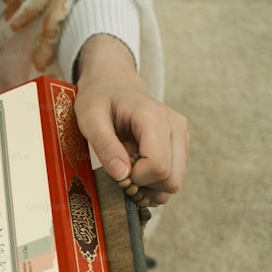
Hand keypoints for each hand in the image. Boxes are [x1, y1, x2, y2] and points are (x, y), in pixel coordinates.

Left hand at [73, 34, 188, 204]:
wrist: (113, 85)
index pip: (158, 165)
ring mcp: (181, 135)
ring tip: (128, 170)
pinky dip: (154, 182)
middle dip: (144, 186)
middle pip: (171, 179)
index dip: (136, 178)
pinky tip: (137, 168)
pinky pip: (173, 176)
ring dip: (149, 186)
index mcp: (153, 117)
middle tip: (121, 174)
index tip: (116, 171)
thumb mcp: (90, 120)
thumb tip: (122, 176)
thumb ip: (105, 146)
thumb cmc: (99, 100)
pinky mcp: (180, 145)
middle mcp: (175, 125)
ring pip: (175, 181)